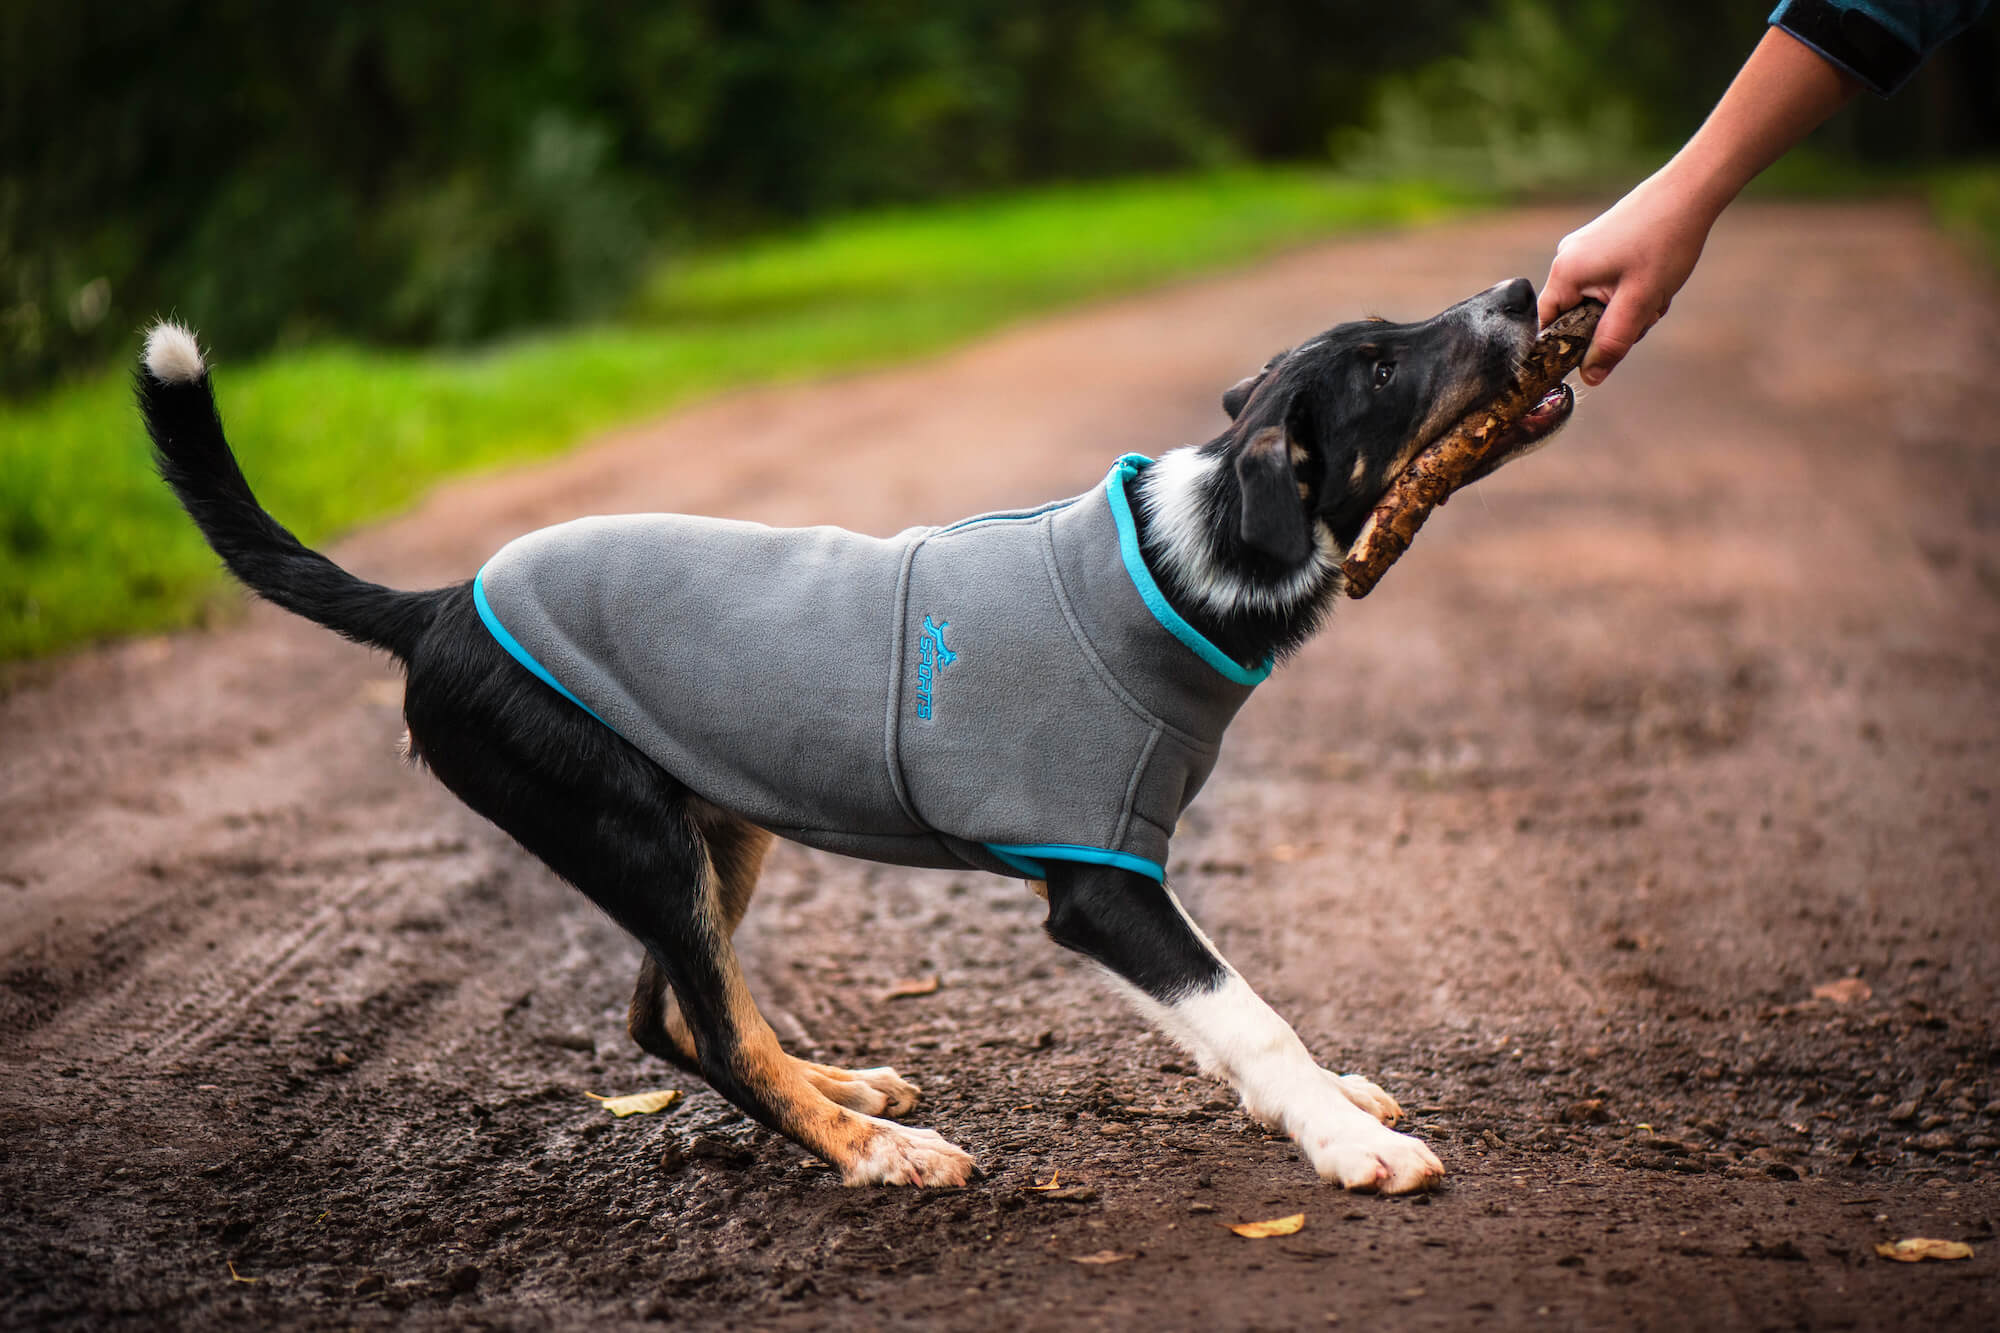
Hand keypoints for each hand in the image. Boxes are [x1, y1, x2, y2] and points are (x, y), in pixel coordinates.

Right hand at [1538, 171, 1716, 385]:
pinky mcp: (1602, 244)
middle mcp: (1567, 259)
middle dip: (1611, 324)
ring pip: (1597, 301)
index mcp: (1566, 273)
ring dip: (1627, 308)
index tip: (1596, 354)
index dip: (1566, 348)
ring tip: (1655, 292)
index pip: (1547, 326)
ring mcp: (1584, 250)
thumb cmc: (1665, 243)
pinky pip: (1607, 283)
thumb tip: (1590, 378)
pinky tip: (1654, 279)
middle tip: (1644, 313)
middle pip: (1575, 316)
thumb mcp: (1639, 303)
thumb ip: (1612, 343)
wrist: (1690, 192)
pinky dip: (1630, 290)